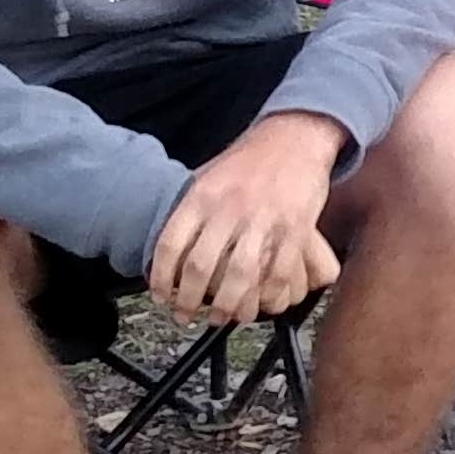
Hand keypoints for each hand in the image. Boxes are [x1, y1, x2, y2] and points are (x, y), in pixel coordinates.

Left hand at [144, 110, 345, 326]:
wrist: (295, 136)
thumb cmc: (250, 158)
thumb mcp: (208, 175)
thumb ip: (190, 207)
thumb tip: (171, 244)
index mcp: (203, 194)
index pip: (171, 244)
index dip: (160, 278)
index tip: (159, 296)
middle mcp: (230, 208)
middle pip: (201, 267)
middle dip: (189, 300)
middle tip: (184, 316)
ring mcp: (264, 220)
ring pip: (238, 276)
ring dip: (226, 305)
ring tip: (218, 317)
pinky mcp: (295, 229)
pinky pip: (277, 272)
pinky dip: (265, 295)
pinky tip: (256, 304)